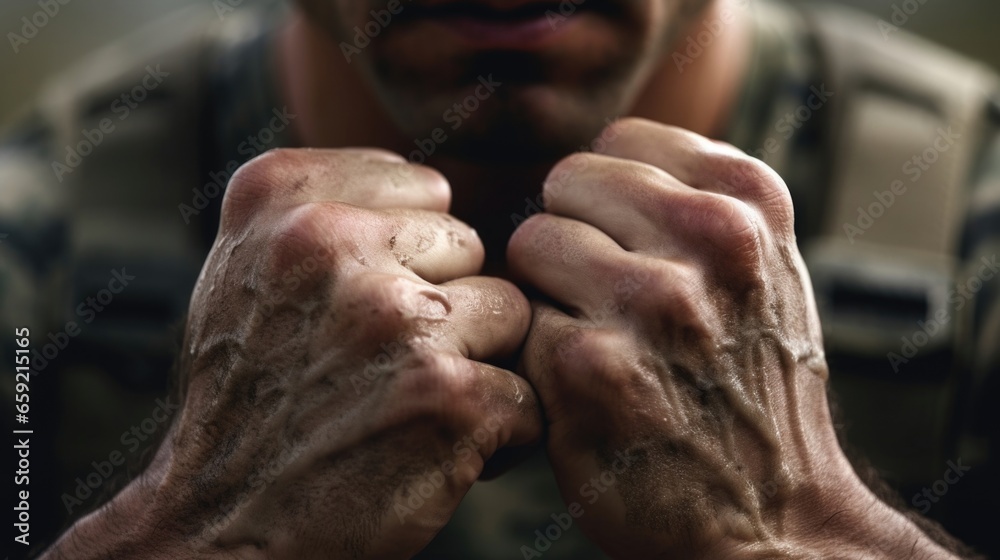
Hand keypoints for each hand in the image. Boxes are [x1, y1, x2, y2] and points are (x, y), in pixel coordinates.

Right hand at [46, 149, 541, 558]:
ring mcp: (395, 317)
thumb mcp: (246, 268)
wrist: (225, 525)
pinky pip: (524, 389)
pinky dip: (496, 430)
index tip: (367, 307)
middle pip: (468, 247)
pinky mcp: (450, 394)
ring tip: (410, 404)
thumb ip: (325, 206)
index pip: (425, 189)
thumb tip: (438, 188)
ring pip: (507, 311)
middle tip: (385, 365)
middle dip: (445, 304)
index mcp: (281, 197)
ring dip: (477, 362)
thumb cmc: (248, 397)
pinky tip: (435, 449)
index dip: (411, 256)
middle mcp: (333, 243)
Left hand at [508, 119, 955, 557]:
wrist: (773, 514)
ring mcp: (652, 300)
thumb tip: (597, 155)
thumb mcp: (761, 267)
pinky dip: (539, 355)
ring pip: (532, 242)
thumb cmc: (750, 385)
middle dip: (573, 238)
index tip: (630, 248)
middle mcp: (710, 238)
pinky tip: (585, 390)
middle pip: (567, 182)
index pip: (620, 141)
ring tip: (599, 341)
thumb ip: (692, 195)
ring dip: (549, 294)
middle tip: (607, 301)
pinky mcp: (591, 364)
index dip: (607, 199)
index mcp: (750, 201)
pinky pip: (520, 319)